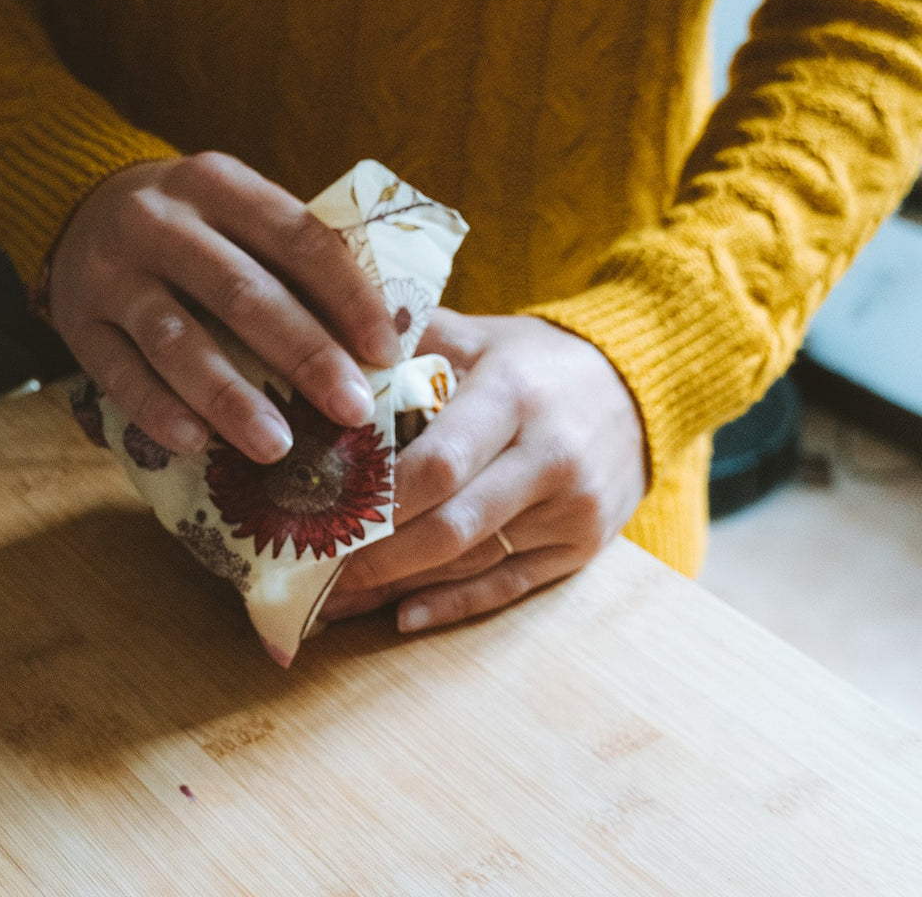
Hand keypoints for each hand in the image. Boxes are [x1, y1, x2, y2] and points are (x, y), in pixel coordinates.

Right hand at [48, 152, 398, 462]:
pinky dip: (159, 411)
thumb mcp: (238, 209)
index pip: (296, 236)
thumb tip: (384, 337)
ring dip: (231, 398)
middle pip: (241, 293)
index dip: (346, 294)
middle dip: (304, 355)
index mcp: (218, 183)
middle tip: (352, 410)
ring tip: (279, 447)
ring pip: (176, 340)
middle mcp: (160, 221)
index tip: (386, 350)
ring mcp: (112, 273)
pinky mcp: (77, 322)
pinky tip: (198, 445)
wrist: (79, 205)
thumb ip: (294, 257)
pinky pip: (119, 374)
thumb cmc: (194, 224)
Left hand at [321, 311, 646, 631]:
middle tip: (309, 570)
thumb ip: (410, 339)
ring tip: (332, 599)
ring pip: (472, 562)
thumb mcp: (479, 334)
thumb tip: (328, 344)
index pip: (439, 462)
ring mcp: (573, 511)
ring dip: (397, 586)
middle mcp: (550, 457)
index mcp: (514, 396)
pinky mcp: (583, 547)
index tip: (318, 512)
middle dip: (375, 556)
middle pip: (453, 526)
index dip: (378, 499)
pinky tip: (400, 615)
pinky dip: (453, 605)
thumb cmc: (536, 361)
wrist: (639, 387)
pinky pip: (509, 586)